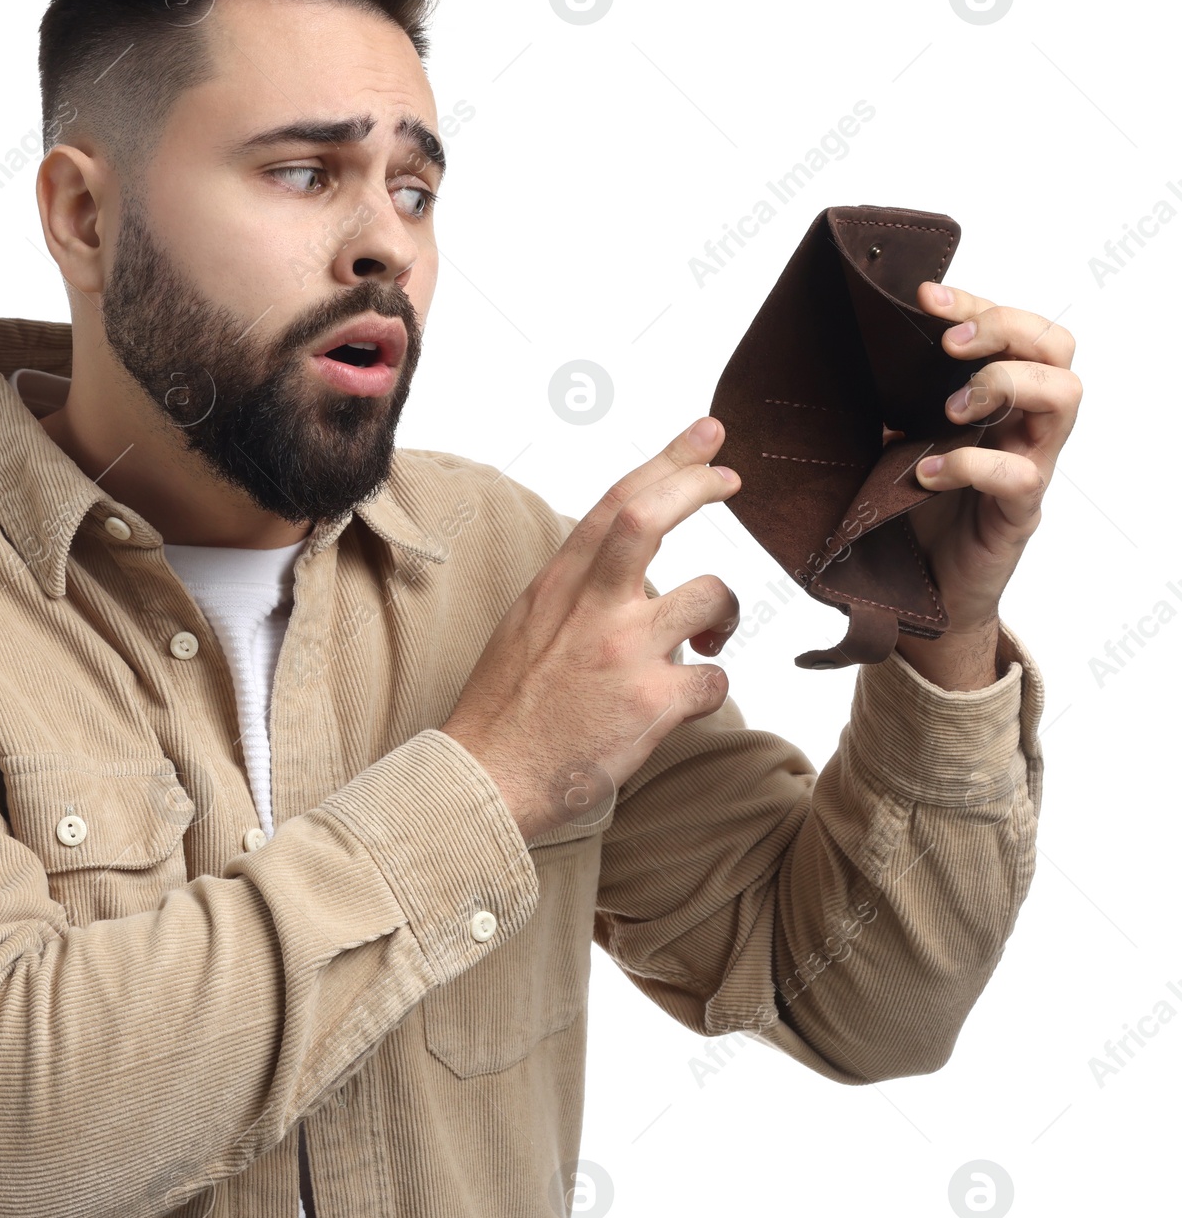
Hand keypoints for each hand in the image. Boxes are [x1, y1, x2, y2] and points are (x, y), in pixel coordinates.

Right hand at [440, 417, 742, 840]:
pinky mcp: (651, 704)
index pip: (615, 504)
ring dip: (722, 614)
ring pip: (709, 596)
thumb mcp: (527, 628)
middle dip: (696, 483)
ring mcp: (621, 653)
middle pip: (649, 517)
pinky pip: (714, 679)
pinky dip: (709, 688)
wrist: (487, 780)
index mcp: (557, 587)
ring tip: (710, 637)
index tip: (704, 437)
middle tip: (730, 477)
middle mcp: (590, 610)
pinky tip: (683, 703)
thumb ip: (576, 593)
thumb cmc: (506, 709)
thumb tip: (628, 572)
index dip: (666, 461)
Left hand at [894, 282, 1081, 688]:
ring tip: (947, 408)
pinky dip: (972, 464)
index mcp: (994, 399)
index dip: (977, 303)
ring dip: (1003, 384)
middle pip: (1056, 348)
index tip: (925, 296)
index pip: (1014, 329)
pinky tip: (927, 473)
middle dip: (1004, 328)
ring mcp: (1029, 465)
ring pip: (1063, 397)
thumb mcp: (887, 447)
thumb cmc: (907, 514)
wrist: (920, 595)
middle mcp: (1023, 424)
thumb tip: (829, 362)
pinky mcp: (1018, 512)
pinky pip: (1018, 475)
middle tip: (949, 344)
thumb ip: (883, 408)